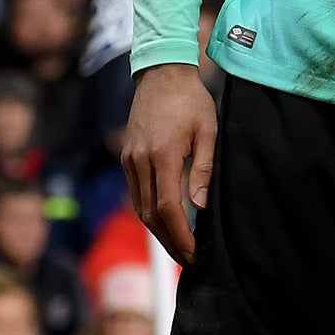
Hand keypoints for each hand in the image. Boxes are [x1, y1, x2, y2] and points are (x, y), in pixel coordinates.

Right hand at [121, 63, 217, 264]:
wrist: (161, 75)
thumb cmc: (191, 100)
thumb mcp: (208, 130)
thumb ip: (205, 169)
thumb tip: (200, 206)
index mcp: (162, 155)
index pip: (167, 208)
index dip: (181, 234)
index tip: (194, 252)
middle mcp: (140, 162)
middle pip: (149, 215)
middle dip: (169, 241)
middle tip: (188, 259)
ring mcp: (130, 161)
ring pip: (139, 208)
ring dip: (158, 231)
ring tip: (180, 246)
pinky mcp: (127, 158)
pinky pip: (136, 193)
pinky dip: (149, 212)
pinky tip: (165, 221)